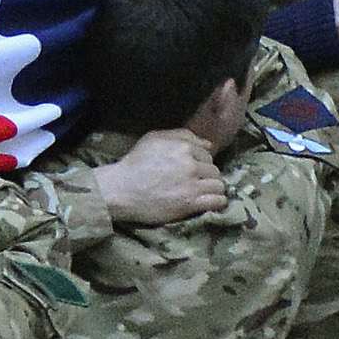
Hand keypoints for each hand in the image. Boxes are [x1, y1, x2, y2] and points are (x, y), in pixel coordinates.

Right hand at [92, 129, 226, 224]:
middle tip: (194, 183)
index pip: (207, 154)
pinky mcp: (190, 203)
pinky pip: (218, 201)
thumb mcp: (153, 139)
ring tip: (202, 194)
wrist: (119, 190)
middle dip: (206, 176)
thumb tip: (208, 144)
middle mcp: (190, 164)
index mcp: (183, 147)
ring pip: (219, 185)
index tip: (192, 171)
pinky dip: (216, 202)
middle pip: (214, 170)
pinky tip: (208, 203)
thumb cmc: (134, 163)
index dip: (201, 163)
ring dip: (212, 190)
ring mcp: (192, 184)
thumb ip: (182, 135)